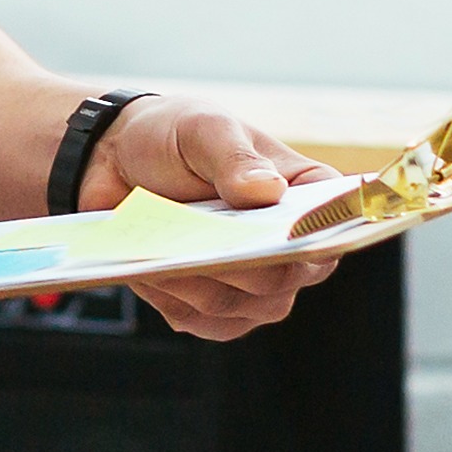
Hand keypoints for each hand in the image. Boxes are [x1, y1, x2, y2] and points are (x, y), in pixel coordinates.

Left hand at [82, 94, 339, 338]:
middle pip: (284, 278)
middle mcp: (291, 246)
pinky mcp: (218, 311)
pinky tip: (149, 268)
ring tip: (159, 252)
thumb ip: (233, 158)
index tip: (286, 237)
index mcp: (306, 193)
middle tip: (198, 246)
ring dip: (196, 283)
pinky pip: (203, 322)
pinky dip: (173, 298)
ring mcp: (258, 285)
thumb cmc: (174, 137)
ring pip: (241, 307)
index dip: (319, 236)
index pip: (334, 222)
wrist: (117, 161)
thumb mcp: (203, 129)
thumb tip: (266, 192)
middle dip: (239, 266)